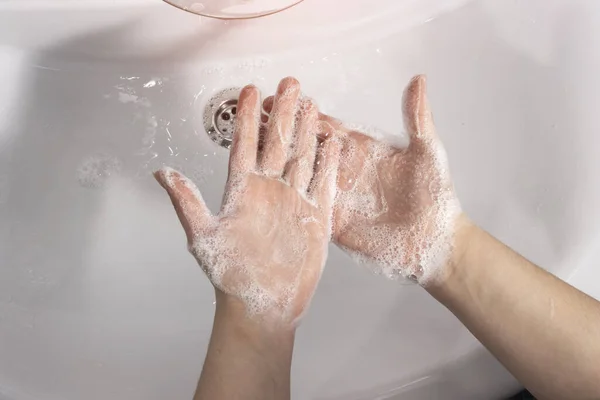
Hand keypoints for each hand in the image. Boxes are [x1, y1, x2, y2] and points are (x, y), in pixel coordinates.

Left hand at [155, 78, 340, 323]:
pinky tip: (332, 143)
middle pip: (278, 143)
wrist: (263, 304)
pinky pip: (323, 184)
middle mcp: (268, 190)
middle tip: (291, 83)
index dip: (247, 118)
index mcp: (241, 191)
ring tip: (313, 104)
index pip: (244, 145)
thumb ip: (187, 202)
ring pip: (302, 157)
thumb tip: (160, 172)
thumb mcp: (204, 236)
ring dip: (307, 131)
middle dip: (283, 112)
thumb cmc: (230, 274)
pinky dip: (328, 163)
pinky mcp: (315, 216)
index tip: (250, 90)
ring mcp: (293, 201)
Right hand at [264, 76, 460, 283]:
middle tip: (256, 115)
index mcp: (361, 150)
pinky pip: (307, 206)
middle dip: (283, 132)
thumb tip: (418, 79)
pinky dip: (288, 197)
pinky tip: (267, 187)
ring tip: (252, 145)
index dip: (305, 112)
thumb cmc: (435, 196)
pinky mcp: (333, 222)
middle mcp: (344, 171)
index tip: (282, 95)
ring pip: (301, 176)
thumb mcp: (427, 152)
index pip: (327, 126)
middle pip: (307, 147)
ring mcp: (336, 197)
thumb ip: (417, 117)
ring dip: (278, 162)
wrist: (434, 242)